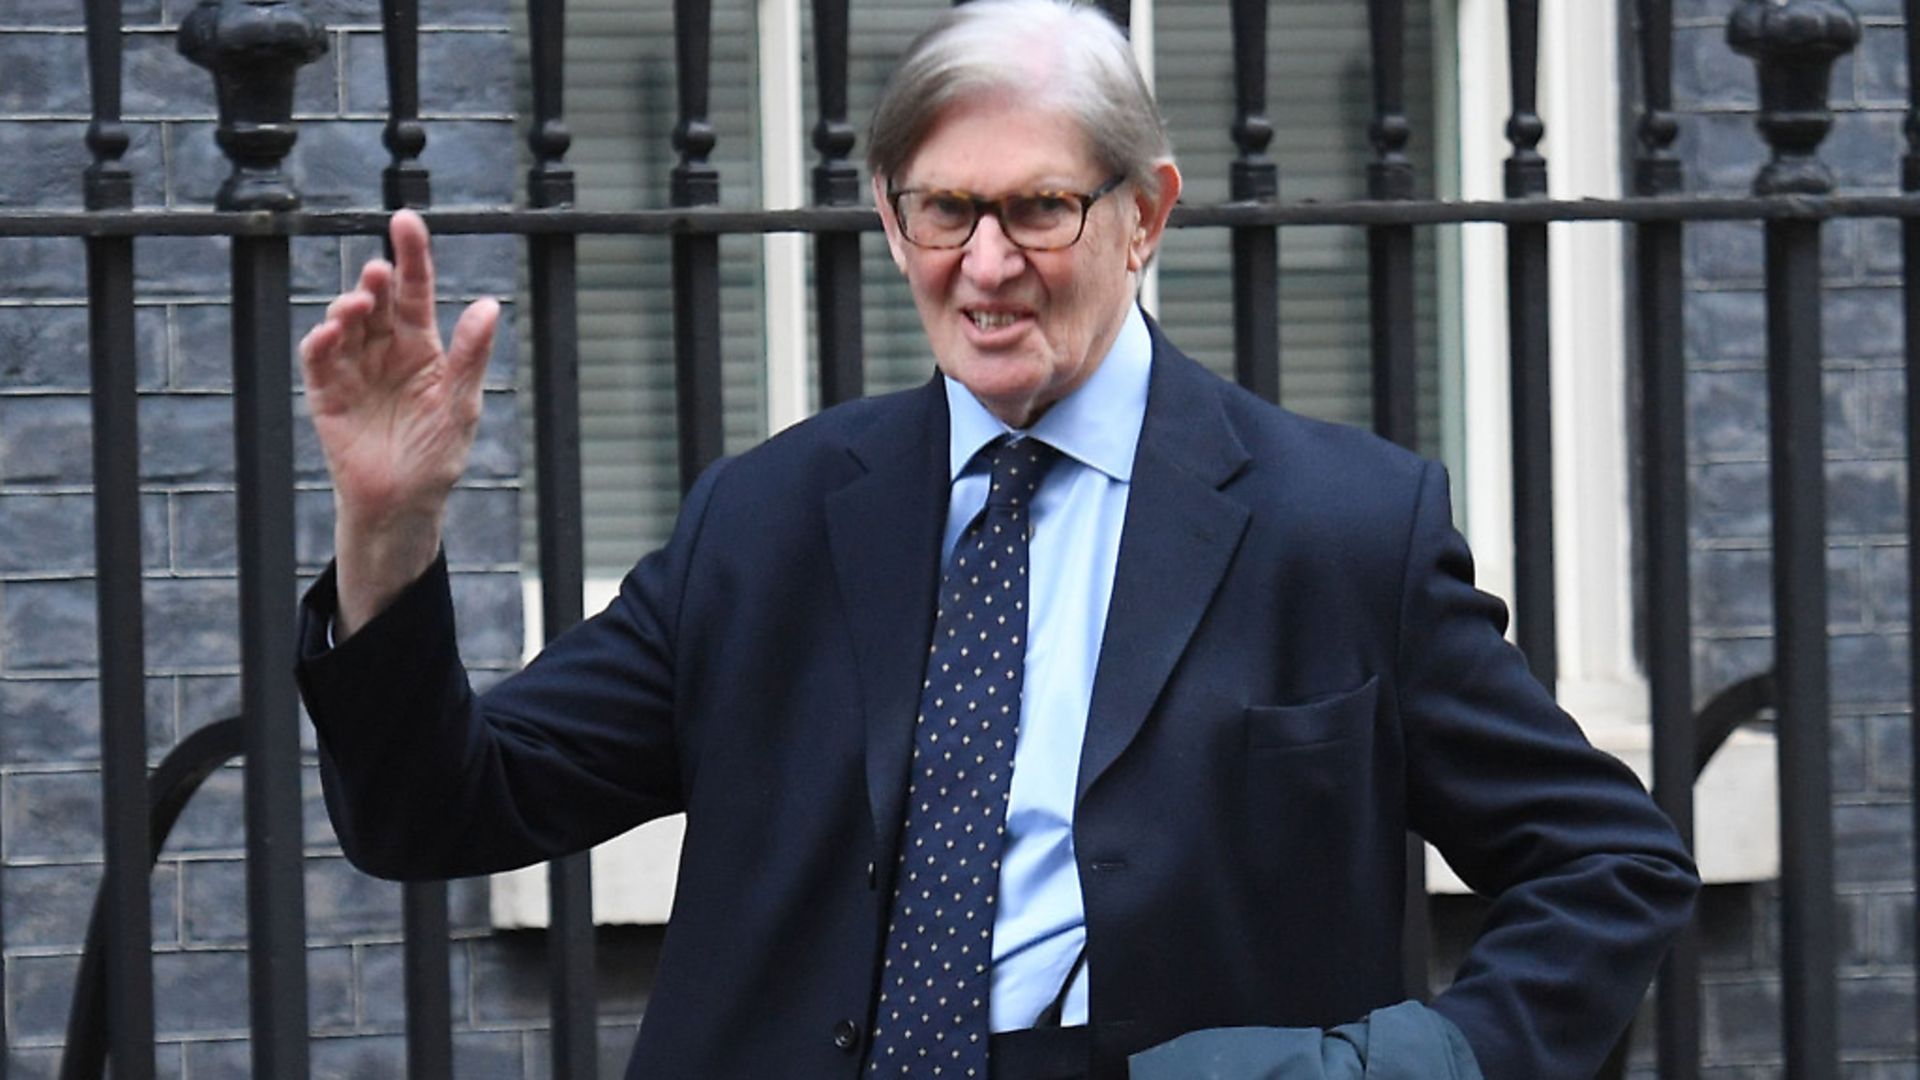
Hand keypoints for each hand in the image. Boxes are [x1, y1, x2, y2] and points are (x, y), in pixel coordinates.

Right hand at [300, 209, 499, 635]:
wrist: (402, 503)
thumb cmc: (436, 455)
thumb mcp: (461, 404)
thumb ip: (470, 356)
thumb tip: (489, 305)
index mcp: (422, 346)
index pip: (415, 290)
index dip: (411, 254)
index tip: (405, 219)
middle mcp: (385, 349)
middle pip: (378, 299)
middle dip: (376, 279)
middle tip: (378, 272)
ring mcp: (354, 368)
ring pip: (345, 321)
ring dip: (347, 306)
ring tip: (358, 305)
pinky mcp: (326, 393)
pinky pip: (318, 358)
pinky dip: (320, 341)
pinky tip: (329, 332)